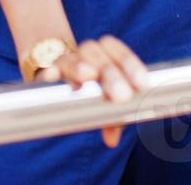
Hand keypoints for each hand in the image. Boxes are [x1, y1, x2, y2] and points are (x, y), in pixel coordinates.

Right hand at [25, 35, 149, 147]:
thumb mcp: (106, 102)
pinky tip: (52, 76)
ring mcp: (66, 61)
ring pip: (72, 58)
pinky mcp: (47, 71)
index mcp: (106, 55)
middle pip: (97, 53)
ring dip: (80, 66)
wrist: (58, 75)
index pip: (119, 51)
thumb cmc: (92, 91)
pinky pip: (47, 68)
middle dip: (111, 73)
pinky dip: (50, 71)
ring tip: (88, 76)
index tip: (143, 85)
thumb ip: (112, 118)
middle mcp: (86, 54)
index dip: (132, 65)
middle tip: (121, 95)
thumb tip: (111, 140)